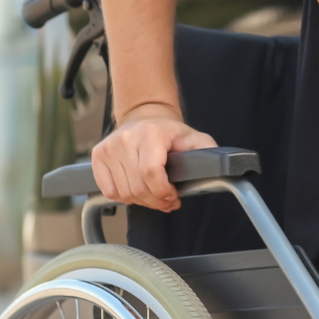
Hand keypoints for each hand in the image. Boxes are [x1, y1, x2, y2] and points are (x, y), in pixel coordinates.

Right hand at [90, 104, 217, 211]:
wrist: (145, 116)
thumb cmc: (170, 132)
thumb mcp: (193, 137)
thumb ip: (207, 151)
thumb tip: (220, 165)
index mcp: (150, 133)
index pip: (151, 173)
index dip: (163, 191)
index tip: (173, 196)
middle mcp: (125, 139)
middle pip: (138, 187)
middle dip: (156, 200)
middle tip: (167, 201)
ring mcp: (109, 147)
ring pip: (124, 193)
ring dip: (142, 201)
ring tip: (155, 196)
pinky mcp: (98, 155)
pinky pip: (109, 191)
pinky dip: (124, 197)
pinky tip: (137, 191)